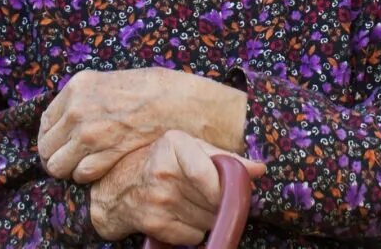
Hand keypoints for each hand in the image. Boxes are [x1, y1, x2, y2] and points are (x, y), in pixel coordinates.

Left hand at [39, 67, 246, 183]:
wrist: (179, 102)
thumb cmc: (151, 90)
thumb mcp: (111, 81)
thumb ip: (85, 99)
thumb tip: (66, 121)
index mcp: (78, 86)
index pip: (45, 123)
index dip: (52, 138)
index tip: (62, 144)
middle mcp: (77, 109)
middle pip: (46, 149)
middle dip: (59, 156)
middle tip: (76, 158)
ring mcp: (89, 133)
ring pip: (58, 166)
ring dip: (72, 169)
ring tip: (90, 163)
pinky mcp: (104, 153)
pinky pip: (81, 175)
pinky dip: (89, 175)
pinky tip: (105, 165)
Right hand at [89, 130, 264, 243]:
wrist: (120, 188)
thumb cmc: (164, 161)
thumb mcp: (191, 148)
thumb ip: (225, 157)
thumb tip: (259, 169)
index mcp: (175, 144)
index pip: (205, 173)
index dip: (224, 187)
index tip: (231, 190)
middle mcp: (163, 171)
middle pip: (211, 200)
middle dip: (221, 202)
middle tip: (216, 196)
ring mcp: (157, 200)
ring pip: (206, 220)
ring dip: (209, 217)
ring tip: (197, 203)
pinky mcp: (153, 224)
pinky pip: (192, 236)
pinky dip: (195, 231)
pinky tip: (184, 216)